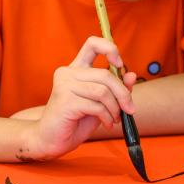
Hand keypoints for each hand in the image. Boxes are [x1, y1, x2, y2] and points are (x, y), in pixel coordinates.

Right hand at [20, 37, 136, 160]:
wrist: (51, 140)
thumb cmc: (76, 120)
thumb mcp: (102, 102)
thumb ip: (116, 89)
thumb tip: (132, 75)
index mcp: (76, 69)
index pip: (92, 44)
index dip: (109, 49)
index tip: (120, 63)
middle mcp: (68, 72)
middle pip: (105, 74)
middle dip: (123, 94)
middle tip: (129, 109)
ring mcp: (64, 85)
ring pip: (103, 91)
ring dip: (115, 108)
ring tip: (114, 119)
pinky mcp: (65, 100)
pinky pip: (96, 106)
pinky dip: (107, 117)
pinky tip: (107, 124)